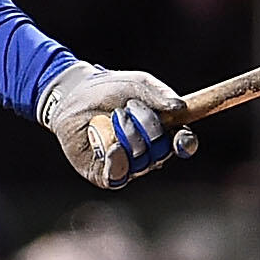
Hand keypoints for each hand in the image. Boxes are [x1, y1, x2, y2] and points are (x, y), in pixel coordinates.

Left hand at [40, 64, 197, 189]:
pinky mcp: (103, 174)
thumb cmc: (109, 89)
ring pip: (140, 161)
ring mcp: (126, 164)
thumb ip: (160, 93)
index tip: (180, 137)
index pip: (182, 142)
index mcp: (162, 131)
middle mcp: (147, 152)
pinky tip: (112, 146)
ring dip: (127, 135)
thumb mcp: (138, 84)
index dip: (184, 143)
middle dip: (147, 126)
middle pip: (161, 151)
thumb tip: (180, 108)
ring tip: (111, 117)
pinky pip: (118, 175)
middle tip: (126, 107)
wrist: (75, 94)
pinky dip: (117, 160)